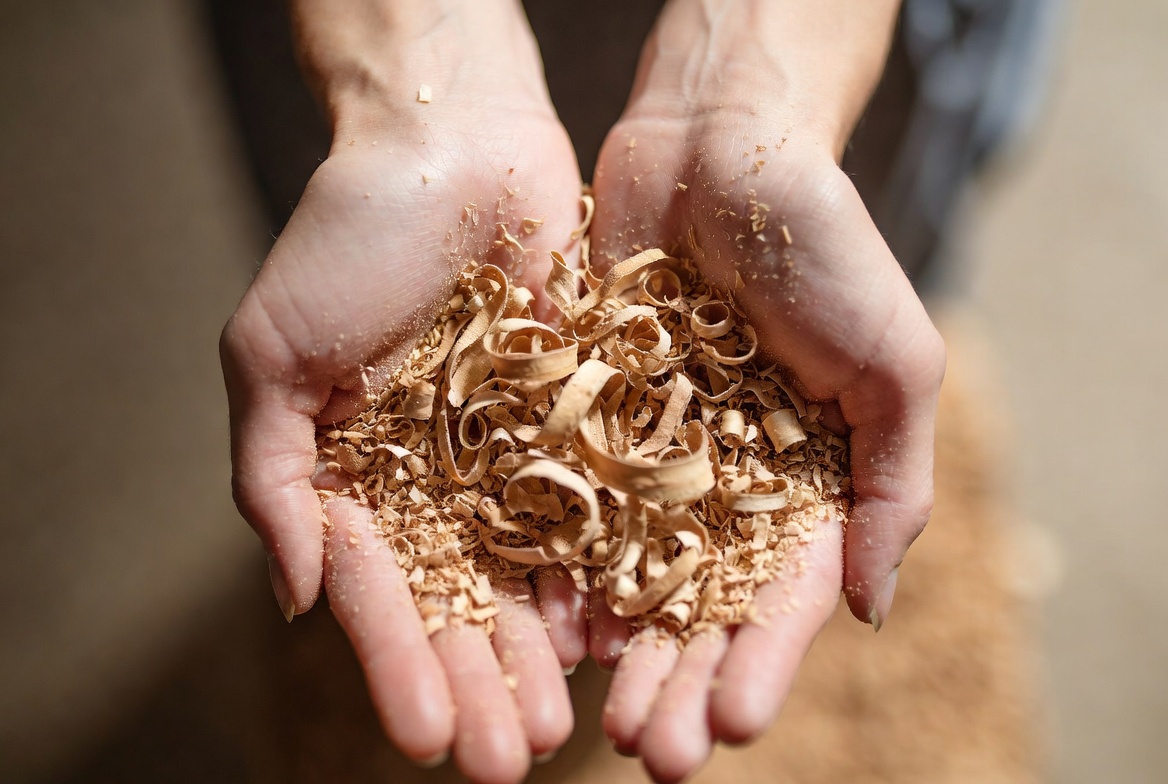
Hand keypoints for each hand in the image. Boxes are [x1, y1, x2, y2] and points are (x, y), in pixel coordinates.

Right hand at [220, 4, 587, 780]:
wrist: (451, 142)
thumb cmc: (346, 237)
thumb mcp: (272, 352)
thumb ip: (273, 475)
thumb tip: (297, 597)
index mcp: (360, 473)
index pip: (380, 589)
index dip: (398, 663)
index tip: (423, 737)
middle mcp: (438, 479)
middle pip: (460, 601)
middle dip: (478, 682)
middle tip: (505, 761)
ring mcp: (511, 454)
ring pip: (531, 574)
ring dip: (541, 653)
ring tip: (564, 729)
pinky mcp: (578, 420)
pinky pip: (592, 508)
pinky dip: (600, 572)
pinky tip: (612, 638)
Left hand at [586, 1, 943, 779]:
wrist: (722, 148)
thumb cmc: (828, 247)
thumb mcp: (895, 363)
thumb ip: (891, 484)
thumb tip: (870, 607)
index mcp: (800, 478)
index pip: (781, 591)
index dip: (759, 659)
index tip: (730, 723)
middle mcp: (721, 478)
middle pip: (696, 598)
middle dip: (678, 677)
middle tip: (650, 752)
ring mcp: (648, 449)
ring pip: (626, 566)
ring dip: (614, 643)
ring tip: (594, 717)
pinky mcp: (583, 411)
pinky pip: (567, 498)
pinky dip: (558, 560)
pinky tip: (547, 622)